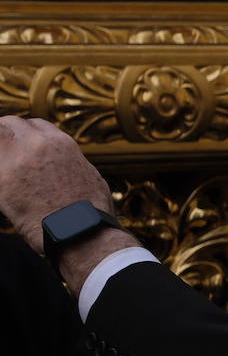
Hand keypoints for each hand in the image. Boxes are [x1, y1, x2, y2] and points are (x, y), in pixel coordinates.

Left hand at [0, 117, 138, 293]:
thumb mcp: (88, 176)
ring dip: (0, 153)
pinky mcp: (1, 180)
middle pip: (10, 124)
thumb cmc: (90, 211)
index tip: (22, 146)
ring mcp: (17, 160)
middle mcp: (37, 144)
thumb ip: (70, 163)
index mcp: (61, 143)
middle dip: (6, 136)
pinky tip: (2, 187)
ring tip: (5, 171)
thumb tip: (64, 165)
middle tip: (5, 155)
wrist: (81, 231)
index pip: (35, 124)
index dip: (27, 134)